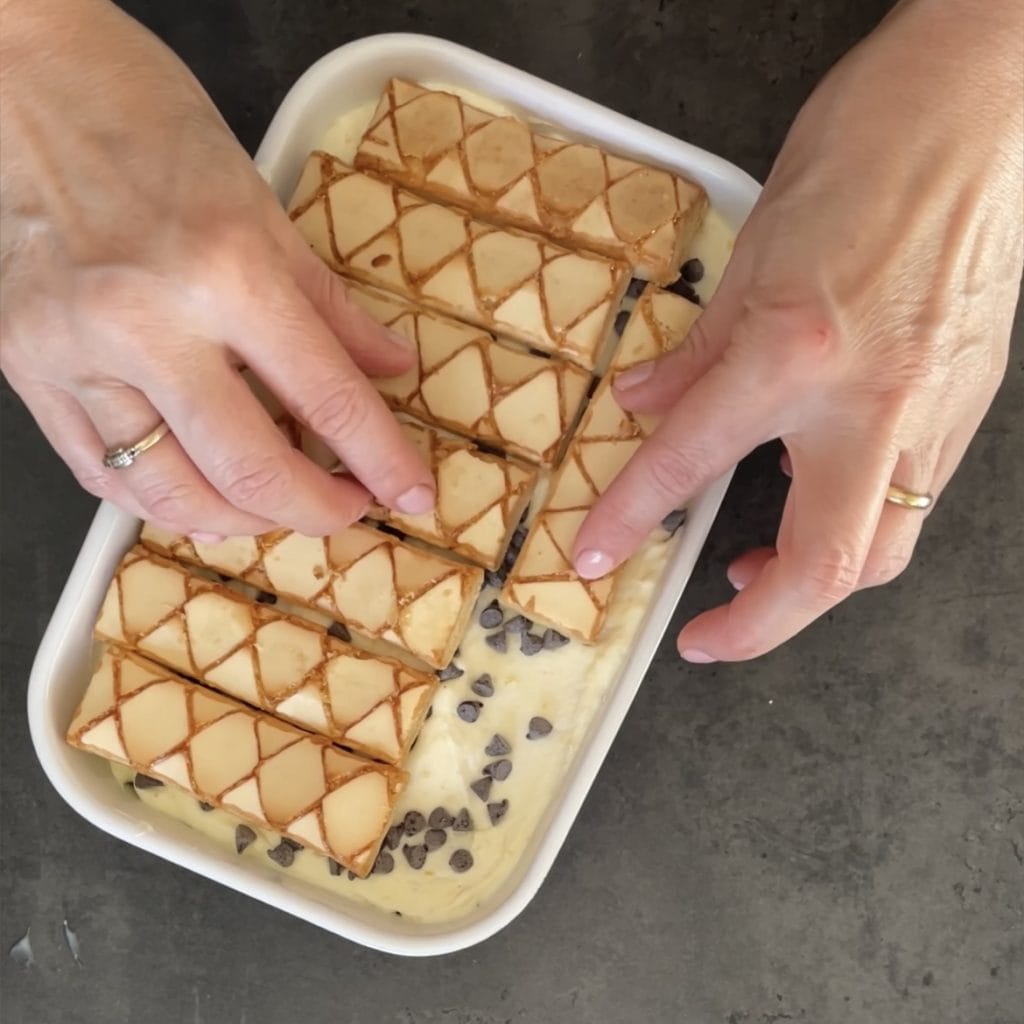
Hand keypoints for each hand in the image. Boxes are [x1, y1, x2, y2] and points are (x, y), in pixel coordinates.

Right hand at [0, 0, 434, 538]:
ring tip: (276, 507)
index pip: (329, 398)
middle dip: (315, 511)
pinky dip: (161, 501)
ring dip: (240, 521)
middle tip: (344, 509)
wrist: (19, 77)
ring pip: (169, 491)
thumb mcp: (263, 204)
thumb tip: (389, 370)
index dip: (382, 461)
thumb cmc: (146, 119)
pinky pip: (98, 472)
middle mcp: (147, 321)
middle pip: (250, 469)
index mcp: (227, 268)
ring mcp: (75, 351)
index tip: (409, 494)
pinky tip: (202, 500)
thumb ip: (329, 306)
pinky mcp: (24, 368)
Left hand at [574, 0, 1022, 661]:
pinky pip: (911, 499)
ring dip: (814, 584)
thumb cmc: (868, 151)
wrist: (978, 105)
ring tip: (754, 569)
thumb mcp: (752, 251)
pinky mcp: (967, 407)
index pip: (687, 463)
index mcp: (796, 354)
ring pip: (882, 551)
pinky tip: (818, 498)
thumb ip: (698, 350)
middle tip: (706, 636)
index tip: (594, 555)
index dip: (627, 518)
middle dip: (757, 624)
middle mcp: (871, 401)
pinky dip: (856, 523)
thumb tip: (646, 402)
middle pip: (824, 568)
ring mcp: (932, 412)